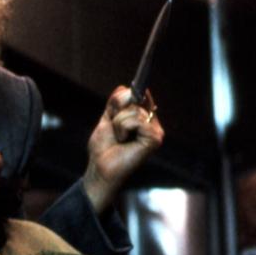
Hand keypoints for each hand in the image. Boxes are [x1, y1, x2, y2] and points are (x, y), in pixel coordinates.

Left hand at [82, 86, 163, 212]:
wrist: (100, 167)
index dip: (127, 96)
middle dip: (117, 113)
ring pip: (134, 110)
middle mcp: (152, 123)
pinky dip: (123, 128)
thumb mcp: (107, 119)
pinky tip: (124, 141)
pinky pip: (136, 120)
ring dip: (118, 123)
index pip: (139, 94)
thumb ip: (116, 103)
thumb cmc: (103, 148)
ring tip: (119, 138)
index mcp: (143, 119)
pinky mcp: (155, 139)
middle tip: (115, 131)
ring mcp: (155, 131)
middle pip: (135, 99)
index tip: (119, 103)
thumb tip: (125, 87)